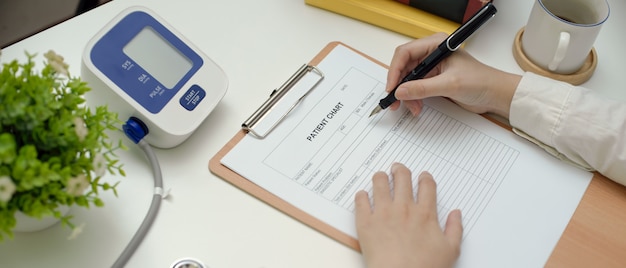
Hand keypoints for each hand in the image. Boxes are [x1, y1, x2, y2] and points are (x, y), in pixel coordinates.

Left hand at [355, 163, 462, 267]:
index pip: (427, 186)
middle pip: (402, 178)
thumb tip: (457, 214)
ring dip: (380, 177)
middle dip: (400, 170)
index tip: (422, 176)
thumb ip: (455, 229)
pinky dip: (361, 195)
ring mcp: (383, 213)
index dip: (425, 178)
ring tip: (380, 176)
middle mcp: (404, 208)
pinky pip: (361, 200)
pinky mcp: (366, 222)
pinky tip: (363, 195)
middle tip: (397, 169)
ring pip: (380, 183)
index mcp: (425, 214)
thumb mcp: (450, 250)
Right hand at [386, 33, 520, 117]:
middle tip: (396, 102)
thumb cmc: (481, 81)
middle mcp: (432, 54)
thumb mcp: (450, 85)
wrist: (495, 95)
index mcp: (436, 45)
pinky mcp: (434, 81)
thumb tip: (401, 91)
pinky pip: (416, 89)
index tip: (392, 88)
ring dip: (407, 96)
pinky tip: (417, 107)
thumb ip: (423, 88)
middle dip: (399, 86)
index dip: (395, 71)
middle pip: (404, 67)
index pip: (405, 53)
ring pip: (408, 80)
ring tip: (413, 108)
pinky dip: (413, 99)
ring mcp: (432, 68)